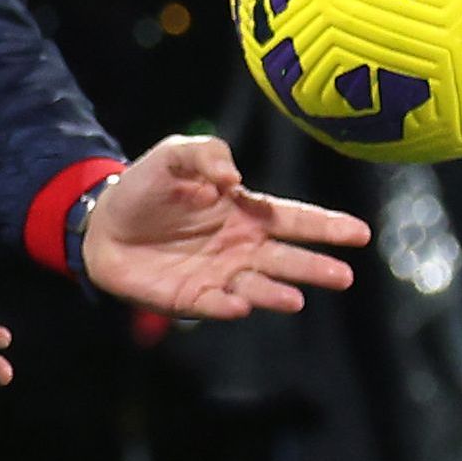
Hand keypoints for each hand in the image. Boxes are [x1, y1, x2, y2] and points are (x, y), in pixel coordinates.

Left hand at [79, 133, 368, 320]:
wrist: (102, 224)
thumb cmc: (146, 188)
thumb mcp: (175, 156)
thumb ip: (207, 155)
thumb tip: (233, 179)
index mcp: (246, 212)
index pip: (295, 219)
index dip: (327, 226)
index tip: (360, 233)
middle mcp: (241, 247)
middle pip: (287, 260)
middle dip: (316, 268)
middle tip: (344, 276)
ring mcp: (219, 275)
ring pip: (258, 288)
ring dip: (277, 294)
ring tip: (295, 298)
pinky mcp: (191, 298)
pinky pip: (214, 305)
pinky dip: (228, 306)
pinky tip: (240, 304)